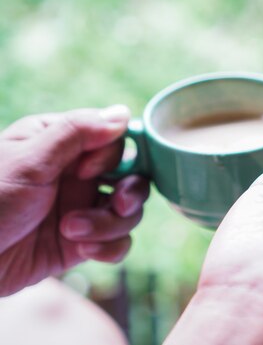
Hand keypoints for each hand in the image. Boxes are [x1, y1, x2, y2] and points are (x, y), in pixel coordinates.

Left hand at [0, 106, 149, 295]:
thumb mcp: (28, 161)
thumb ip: (76, 132)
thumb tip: (122, 113)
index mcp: (61, 145)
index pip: (114, 140)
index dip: (112, 157)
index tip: (86, 172)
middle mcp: (77, 175)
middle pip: (132, 176)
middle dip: (130, 193)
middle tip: (117, 204)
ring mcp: (81, 209)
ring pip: (128, 212)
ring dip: (110, 224)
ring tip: (72, 232)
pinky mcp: (83, 242)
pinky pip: (118, 242)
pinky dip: (110, 248)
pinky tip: (85, 251)